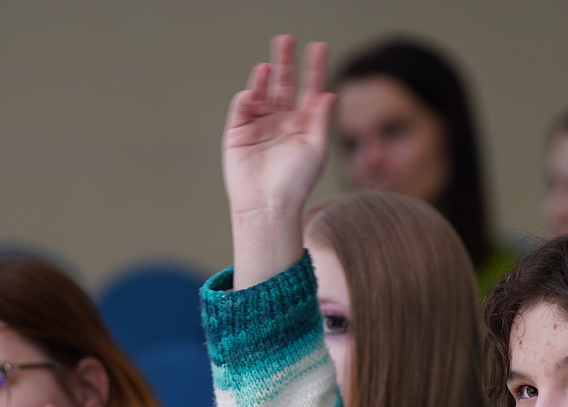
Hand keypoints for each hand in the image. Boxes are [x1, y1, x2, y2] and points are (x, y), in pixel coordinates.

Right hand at [224, 34, 335, 287]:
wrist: (268, 206)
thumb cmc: (296, 183)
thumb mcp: (316, 149)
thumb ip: (320, 119)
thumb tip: (329, 92)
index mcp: (303, 124)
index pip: (310, 89)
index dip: (315, 68)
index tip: (319, 47)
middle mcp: (281, 121)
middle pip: (283, 84)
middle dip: (285, 62)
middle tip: (286, 39)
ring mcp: (259, 126)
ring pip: (261, 92)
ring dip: (263, 77)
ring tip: (267, 66)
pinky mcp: (238, 133)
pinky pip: (241, 108)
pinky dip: (246, 98)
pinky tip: (252, 94)